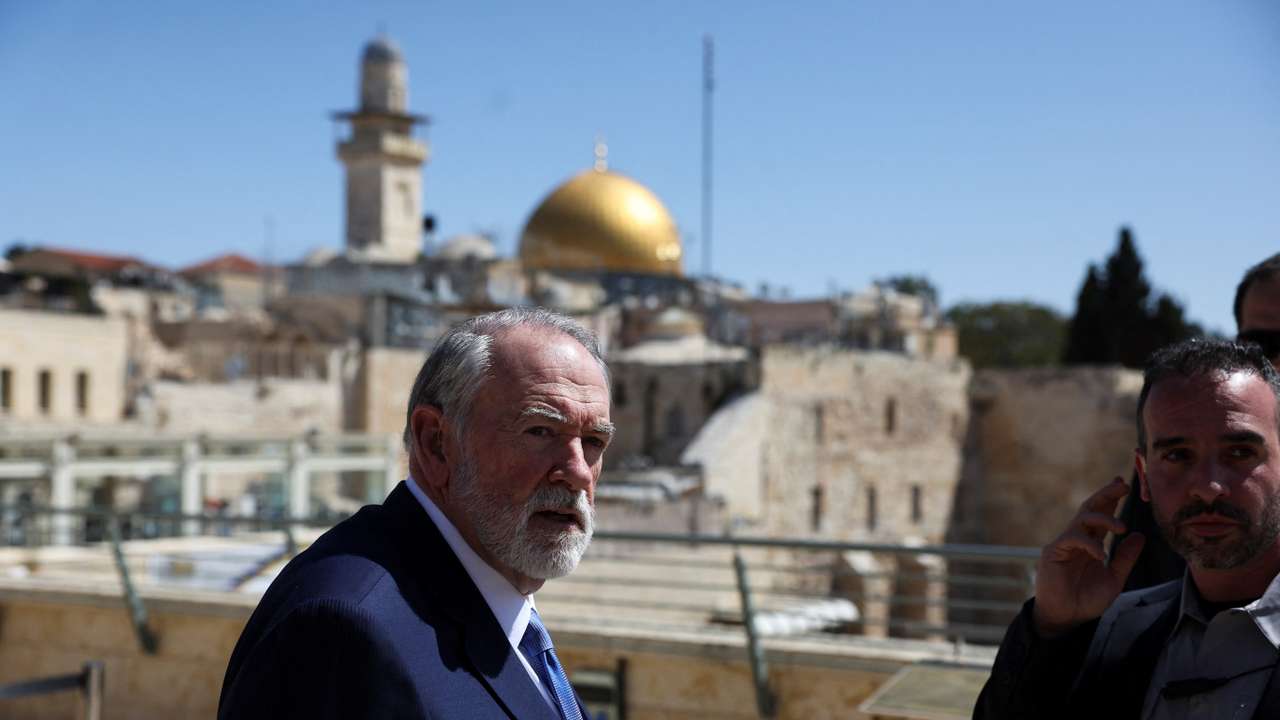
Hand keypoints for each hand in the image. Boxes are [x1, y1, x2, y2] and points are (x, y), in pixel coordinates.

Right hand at [1031, 477, 1145, 638]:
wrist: (1066, 618)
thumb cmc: (1087, 600)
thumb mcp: (1114, 578)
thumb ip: (1125, 558)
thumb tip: (1140, 536)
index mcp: (1091, 543)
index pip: (1101, 515)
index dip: (1111, 499)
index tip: (1123, 484)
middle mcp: (1077, 538)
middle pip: (1090, 508)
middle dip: (1106, 495)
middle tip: (1123, 485)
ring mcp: (1064, 543)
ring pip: (1082, 519)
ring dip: (1102, 518)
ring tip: (1121, 527)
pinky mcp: (1053, 552)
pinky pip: (1072, 538)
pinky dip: (1089, 544)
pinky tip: (1101, 555)